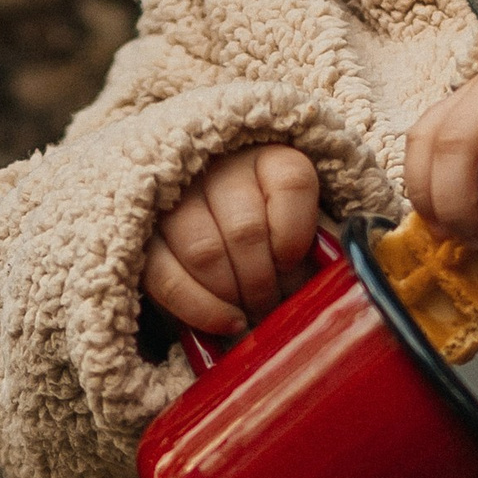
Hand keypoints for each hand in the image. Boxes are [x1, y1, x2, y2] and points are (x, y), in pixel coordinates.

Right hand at [144, 144, 320, 335]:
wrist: (209, 225)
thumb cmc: (272, 237)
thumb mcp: (305, 227)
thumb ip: (321, 246)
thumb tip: (335, 283)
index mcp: (269, 155)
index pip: (291, 182)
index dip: (295, 234)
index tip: (293, 265)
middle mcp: (219, 165)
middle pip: (246, 229)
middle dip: (263, 283)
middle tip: (272, 308)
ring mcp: (174, 196)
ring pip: (205, 252)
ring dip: (232, 295)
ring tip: (249, 315)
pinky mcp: (143, 233)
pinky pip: (167, 276)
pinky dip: (200, 308)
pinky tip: (226, 322)